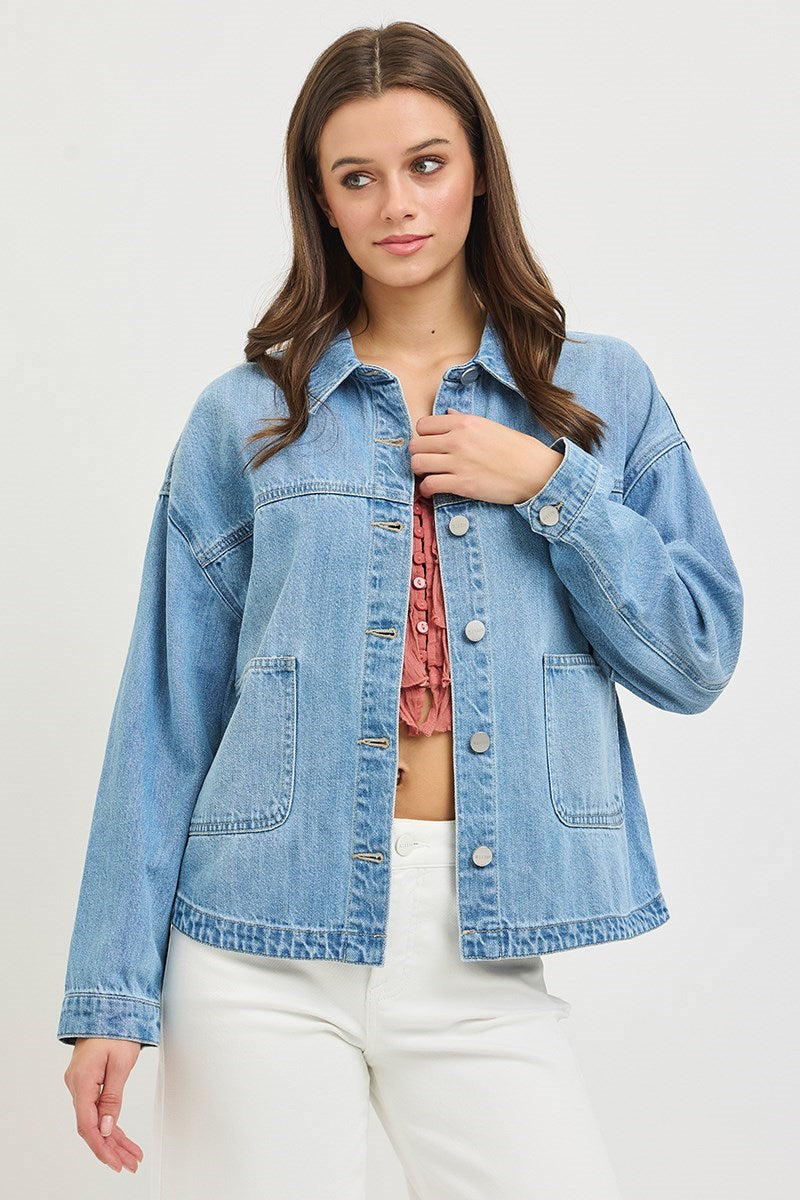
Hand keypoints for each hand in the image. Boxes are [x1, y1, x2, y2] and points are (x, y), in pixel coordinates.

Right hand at [63, 1037, 143, 1173]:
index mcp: (82, 1081)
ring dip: (113, 1139)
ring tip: (131, 1156)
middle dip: (111, 1148)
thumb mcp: (121, 1063)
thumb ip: (113, 1097)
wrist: (107, 1006)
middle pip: (91, 1126)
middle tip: (130, 1164)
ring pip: (95, 1120)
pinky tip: (120, 1138)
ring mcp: (80, 1085)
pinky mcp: (88, 1082)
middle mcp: (77, 1085)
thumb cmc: (116, 1028)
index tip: (115, 1162)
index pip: (87, 1124)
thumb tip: (107, 1128)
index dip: (101, 1147)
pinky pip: (96, 1108)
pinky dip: (110, 1123)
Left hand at [408, 409, 563, 504]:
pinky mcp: (462, 484)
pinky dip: (426, 490)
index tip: (430, 445)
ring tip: (429, 476)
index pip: (423, 425)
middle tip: (427, 462)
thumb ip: (464, 420)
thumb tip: (448, 413)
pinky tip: (433, 490)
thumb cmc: (517, 449)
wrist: (536, 471)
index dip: (423, 437)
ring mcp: (458, 462)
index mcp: (464, 422)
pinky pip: (429, 485)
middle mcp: (458, 440)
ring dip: (420, 472)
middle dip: (418, 455)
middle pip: (416, 445)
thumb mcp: (490, 426)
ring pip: (417, 464)